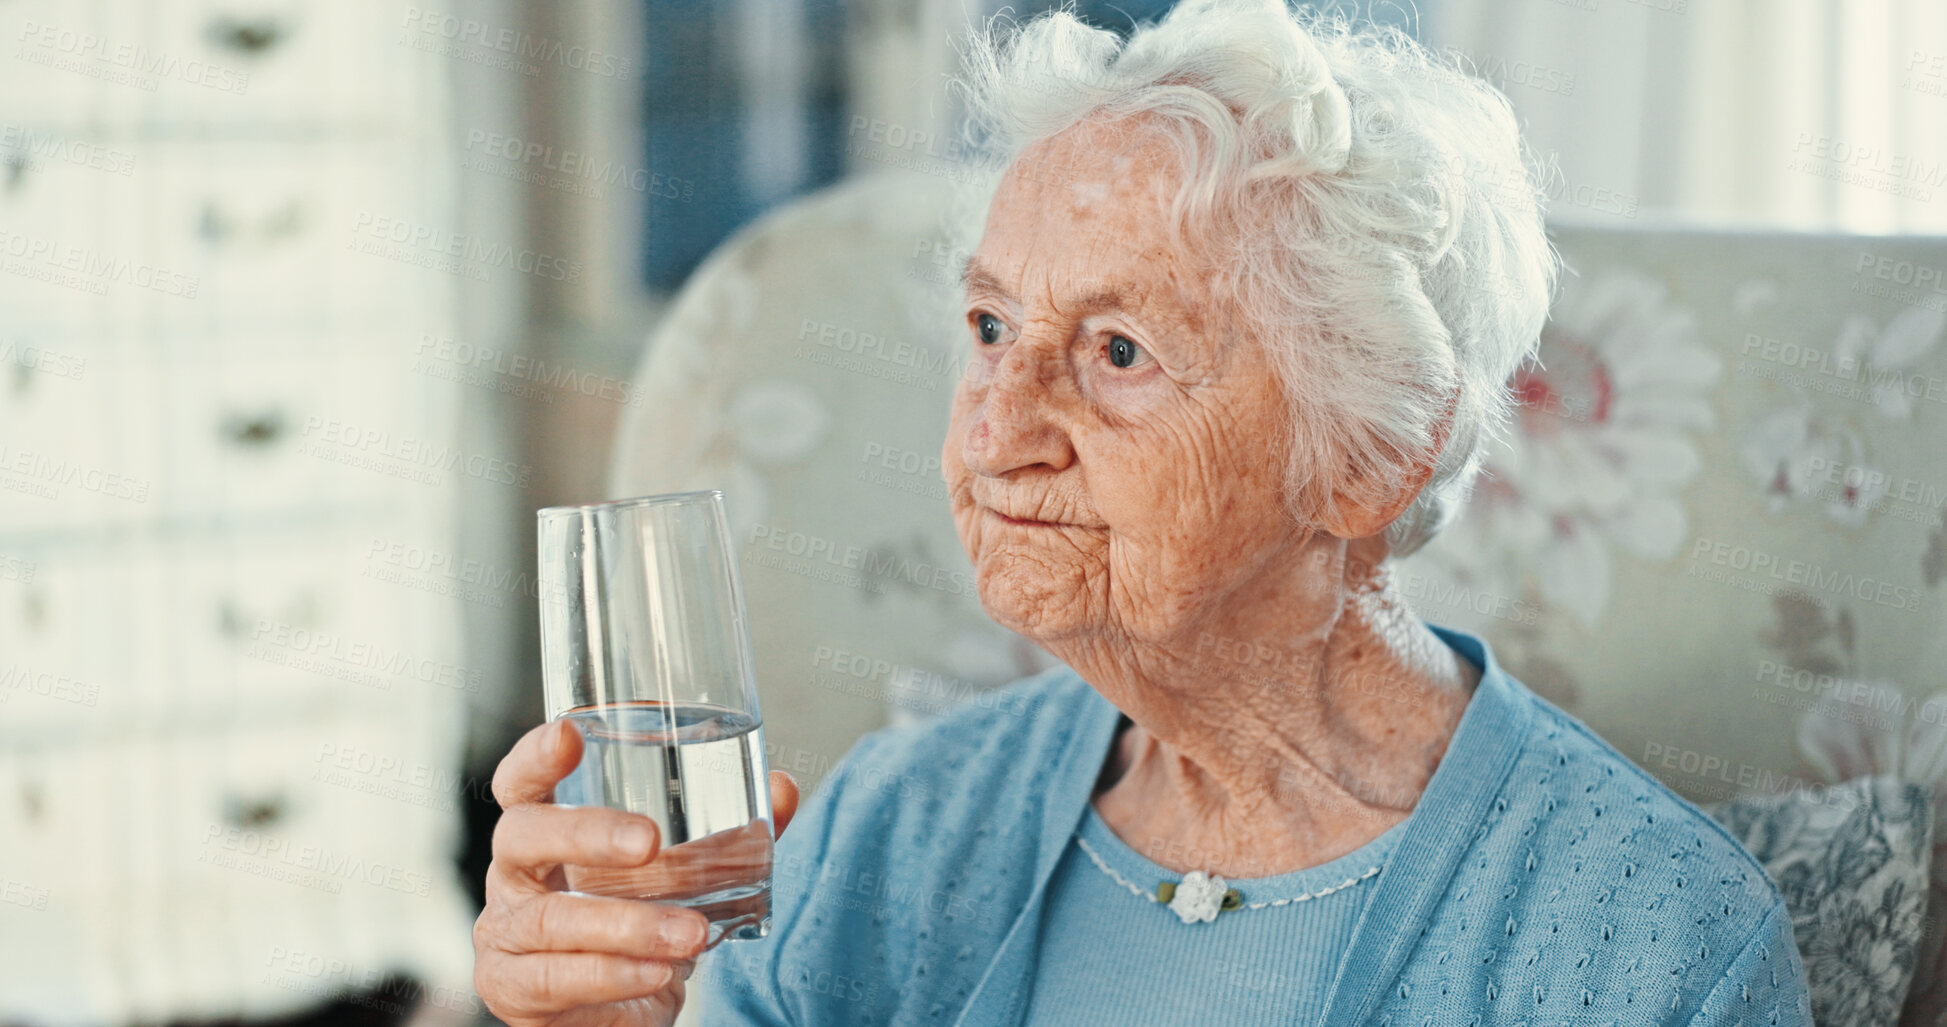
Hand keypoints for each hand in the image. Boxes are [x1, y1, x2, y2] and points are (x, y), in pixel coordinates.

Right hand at [474, 718, 801, 1026]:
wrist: (616, 1013)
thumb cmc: (638, 925)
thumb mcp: (685, 878)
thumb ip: (729, 836)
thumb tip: (782, 789)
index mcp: (546, 833)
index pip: (521, 783)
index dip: (536, 756)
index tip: (570, 734)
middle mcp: (515, 876)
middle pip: (523, 835)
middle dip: (587, 833)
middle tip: (650, 842)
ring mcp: (506, 934)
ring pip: (551, 919)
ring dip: (627, 924)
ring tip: (690, 931)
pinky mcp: (513, 989)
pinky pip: (554, 979)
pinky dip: (614, 974)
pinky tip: (658, 972)